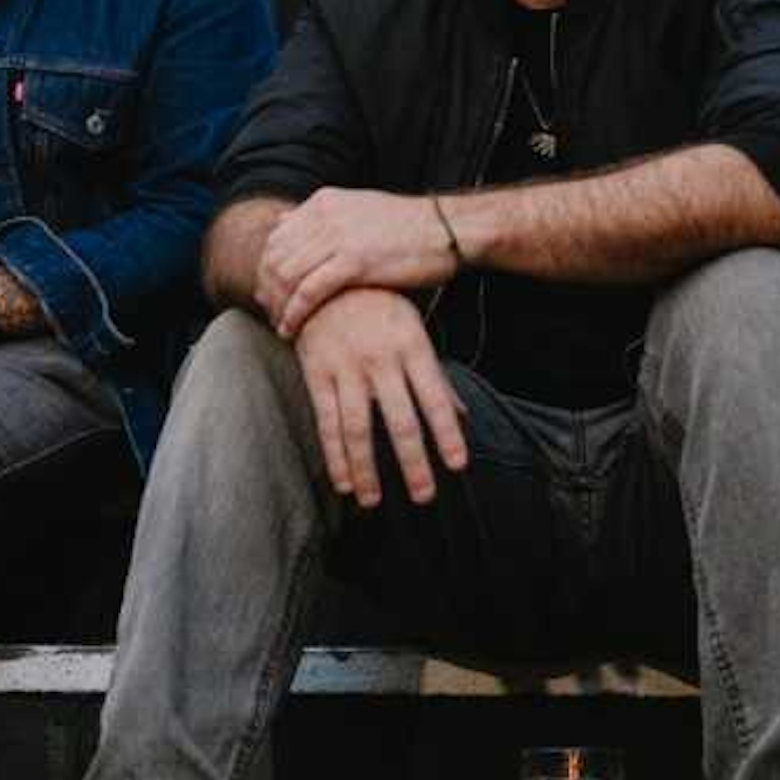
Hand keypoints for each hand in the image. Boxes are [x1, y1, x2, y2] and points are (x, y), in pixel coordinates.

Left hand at [257, 187, 456, 337]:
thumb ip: (324, 218)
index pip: (277, 237)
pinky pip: (308, 291)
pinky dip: (294, 313)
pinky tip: (291, 330)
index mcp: (324, 202)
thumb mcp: (360, 210)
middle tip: (269, 315)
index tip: (269, 294)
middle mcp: (325, 215)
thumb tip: (285, 222)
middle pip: (274, 257)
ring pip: (286, 275)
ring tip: (280, 326)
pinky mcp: (353, 261)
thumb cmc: (409, 228)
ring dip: (277, 305)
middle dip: (267, 289)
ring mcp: (337, 236)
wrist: (449, 229)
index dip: (266, 269)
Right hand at [292, 287, 468, 508]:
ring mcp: (346, 368)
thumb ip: (435, 377)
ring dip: (367, 470)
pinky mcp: (317, 373)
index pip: (435, 398)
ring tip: (373, 501)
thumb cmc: (380, 308)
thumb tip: (461, 418)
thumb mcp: (414, 332)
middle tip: (424, 497)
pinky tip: (343, 482)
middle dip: (413, 463)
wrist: (325, 277)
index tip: (458, 465)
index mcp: (412, 347)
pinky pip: (326, 421)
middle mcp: (380, 360)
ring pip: (358, 428)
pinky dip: (335, 454)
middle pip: (400, 421)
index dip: (447, 433)